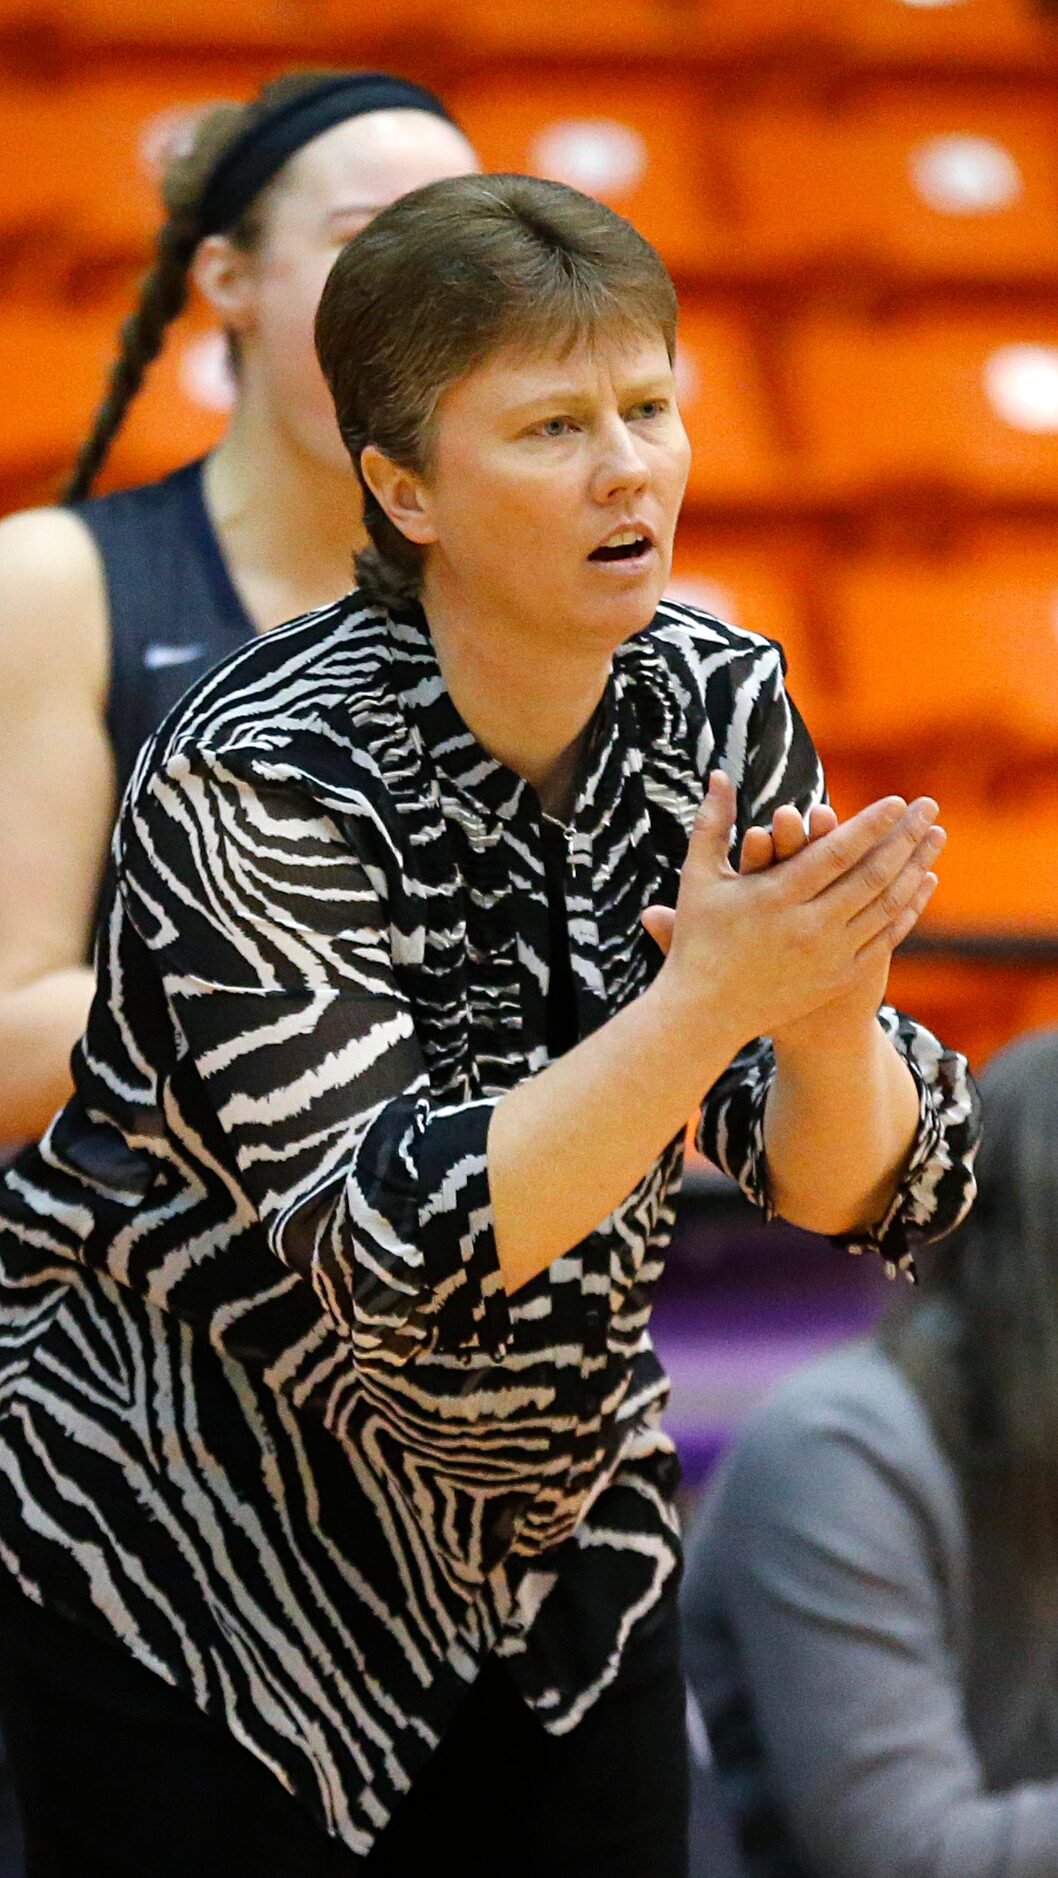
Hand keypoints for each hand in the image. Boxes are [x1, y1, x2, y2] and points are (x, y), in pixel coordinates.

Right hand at [640, 772, 943, 1058]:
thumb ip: (712, 823)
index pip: (834, 853)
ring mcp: (828, 955)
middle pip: (871, 876)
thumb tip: (717, 773)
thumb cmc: (699, 940)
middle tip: (930, 806)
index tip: (897, 800)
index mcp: (774, 897)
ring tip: (936, 837)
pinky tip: (924, 881)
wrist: (707, 1013)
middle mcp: (808, 926)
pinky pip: (886, 937)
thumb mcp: (698, 878)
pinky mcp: (839, 977)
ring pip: (885, 906)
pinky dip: (909, 907)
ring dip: (916, 867)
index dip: (869, 825)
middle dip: (905, 837)